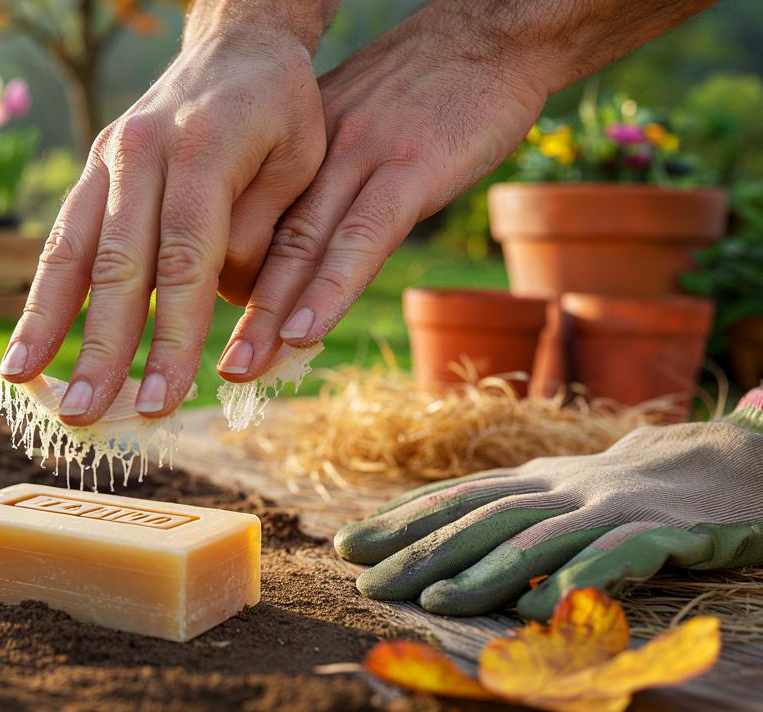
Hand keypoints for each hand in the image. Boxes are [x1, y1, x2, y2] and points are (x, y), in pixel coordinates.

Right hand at [0, 26, 325, 424]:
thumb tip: (211, 298)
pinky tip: (27, 340)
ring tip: (24, 382)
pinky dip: (42, 293)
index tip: (163, 402)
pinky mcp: (93, 169)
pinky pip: (61, 236)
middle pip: (117, 265)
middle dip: (100, 347)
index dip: (170, 337)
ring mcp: (109, 158)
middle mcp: (143, 152)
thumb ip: (259, 231)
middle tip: (86, 413)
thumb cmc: (282, 114)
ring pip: (71, 250)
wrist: (238, 45)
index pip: (184, 263)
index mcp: (203, 150)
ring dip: (46, 323)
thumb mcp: (301, 163)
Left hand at [219, 0, 756, 379]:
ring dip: (269, 313)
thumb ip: (322, 178)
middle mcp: (314, 153)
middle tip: (210, 367)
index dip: (226, 281)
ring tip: (242, 365)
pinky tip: (306, 329)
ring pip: (303, 246)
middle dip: (232, 310)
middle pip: (264, 241)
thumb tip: (296, 242)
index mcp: (297, 148)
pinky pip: (363, 237)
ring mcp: (360, 158)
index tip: (205, 332)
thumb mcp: (354, 128)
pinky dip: (331, 287)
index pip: (249, 223)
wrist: (491, 33)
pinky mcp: (410, 168)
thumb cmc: (426, 88)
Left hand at [334, 416, 762, 619]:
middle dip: (422, 551)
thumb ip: (509, 511)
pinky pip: (614, 558)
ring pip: (537, 538)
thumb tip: (433, 540)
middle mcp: (565, 488)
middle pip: (482, 518)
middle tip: (369, 582)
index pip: (457, 496)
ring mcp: (612, 508)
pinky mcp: (662, 533)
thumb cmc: (629, 490)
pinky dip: (575, 580)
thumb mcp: (563, 492)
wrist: (730, 463)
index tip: (347, 544)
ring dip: (483, 572)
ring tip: (435, 601)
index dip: (401, 519)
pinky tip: (539, 608)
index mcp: (537, 478)